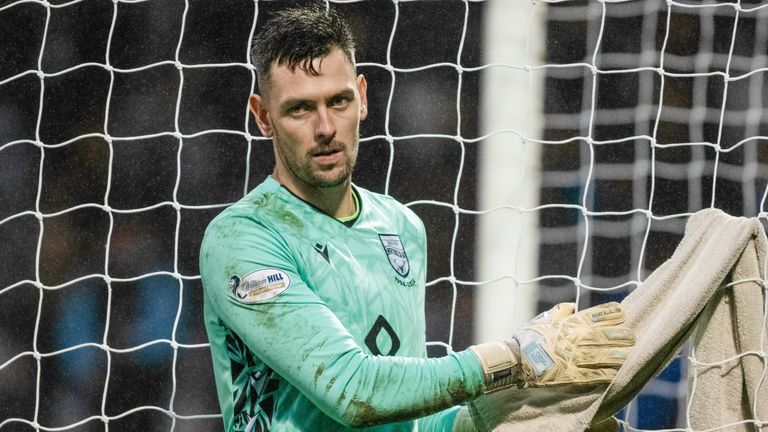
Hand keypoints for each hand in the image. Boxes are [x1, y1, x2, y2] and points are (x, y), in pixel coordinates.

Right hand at [510, 302, 634, 387]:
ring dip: (618, 355)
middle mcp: (575, 339)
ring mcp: (575, 358)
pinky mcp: (573, 375)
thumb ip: (558, 313)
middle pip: (604, 336)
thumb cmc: (527, 339)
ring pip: (603, 355)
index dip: (612, 315)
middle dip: (621, 336)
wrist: (516, 361)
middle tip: (633, 336)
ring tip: (629, 354)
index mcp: (569, 325)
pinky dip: (607, 373)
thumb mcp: (542, 321)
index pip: (596, 316)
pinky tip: (617, 372)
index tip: (623, 314)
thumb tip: (571, 306)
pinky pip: (594, 374)